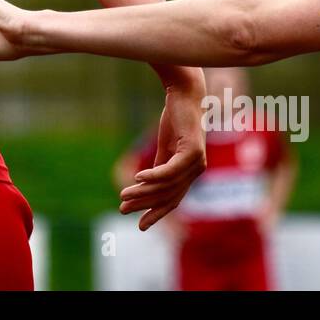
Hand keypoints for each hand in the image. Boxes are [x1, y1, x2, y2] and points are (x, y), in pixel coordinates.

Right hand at [119, 81, 206, 230]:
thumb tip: (146, 186)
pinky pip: (170, 171)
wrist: (184, 94)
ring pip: (167, 185)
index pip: (173, 199)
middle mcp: (197, 170)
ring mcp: (197, 162)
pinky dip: (153, 176)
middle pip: (168, 195)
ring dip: (143, 191)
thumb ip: (160, 166)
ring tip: (123, 195)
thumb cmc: (175, 118)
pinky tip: (138, 178)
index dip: (156, 212)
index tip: (140, 225)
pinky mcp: (192, 151)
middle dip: (145, 205)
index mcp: (190, 171)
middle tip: (123, 210)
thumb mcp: (165, 147)